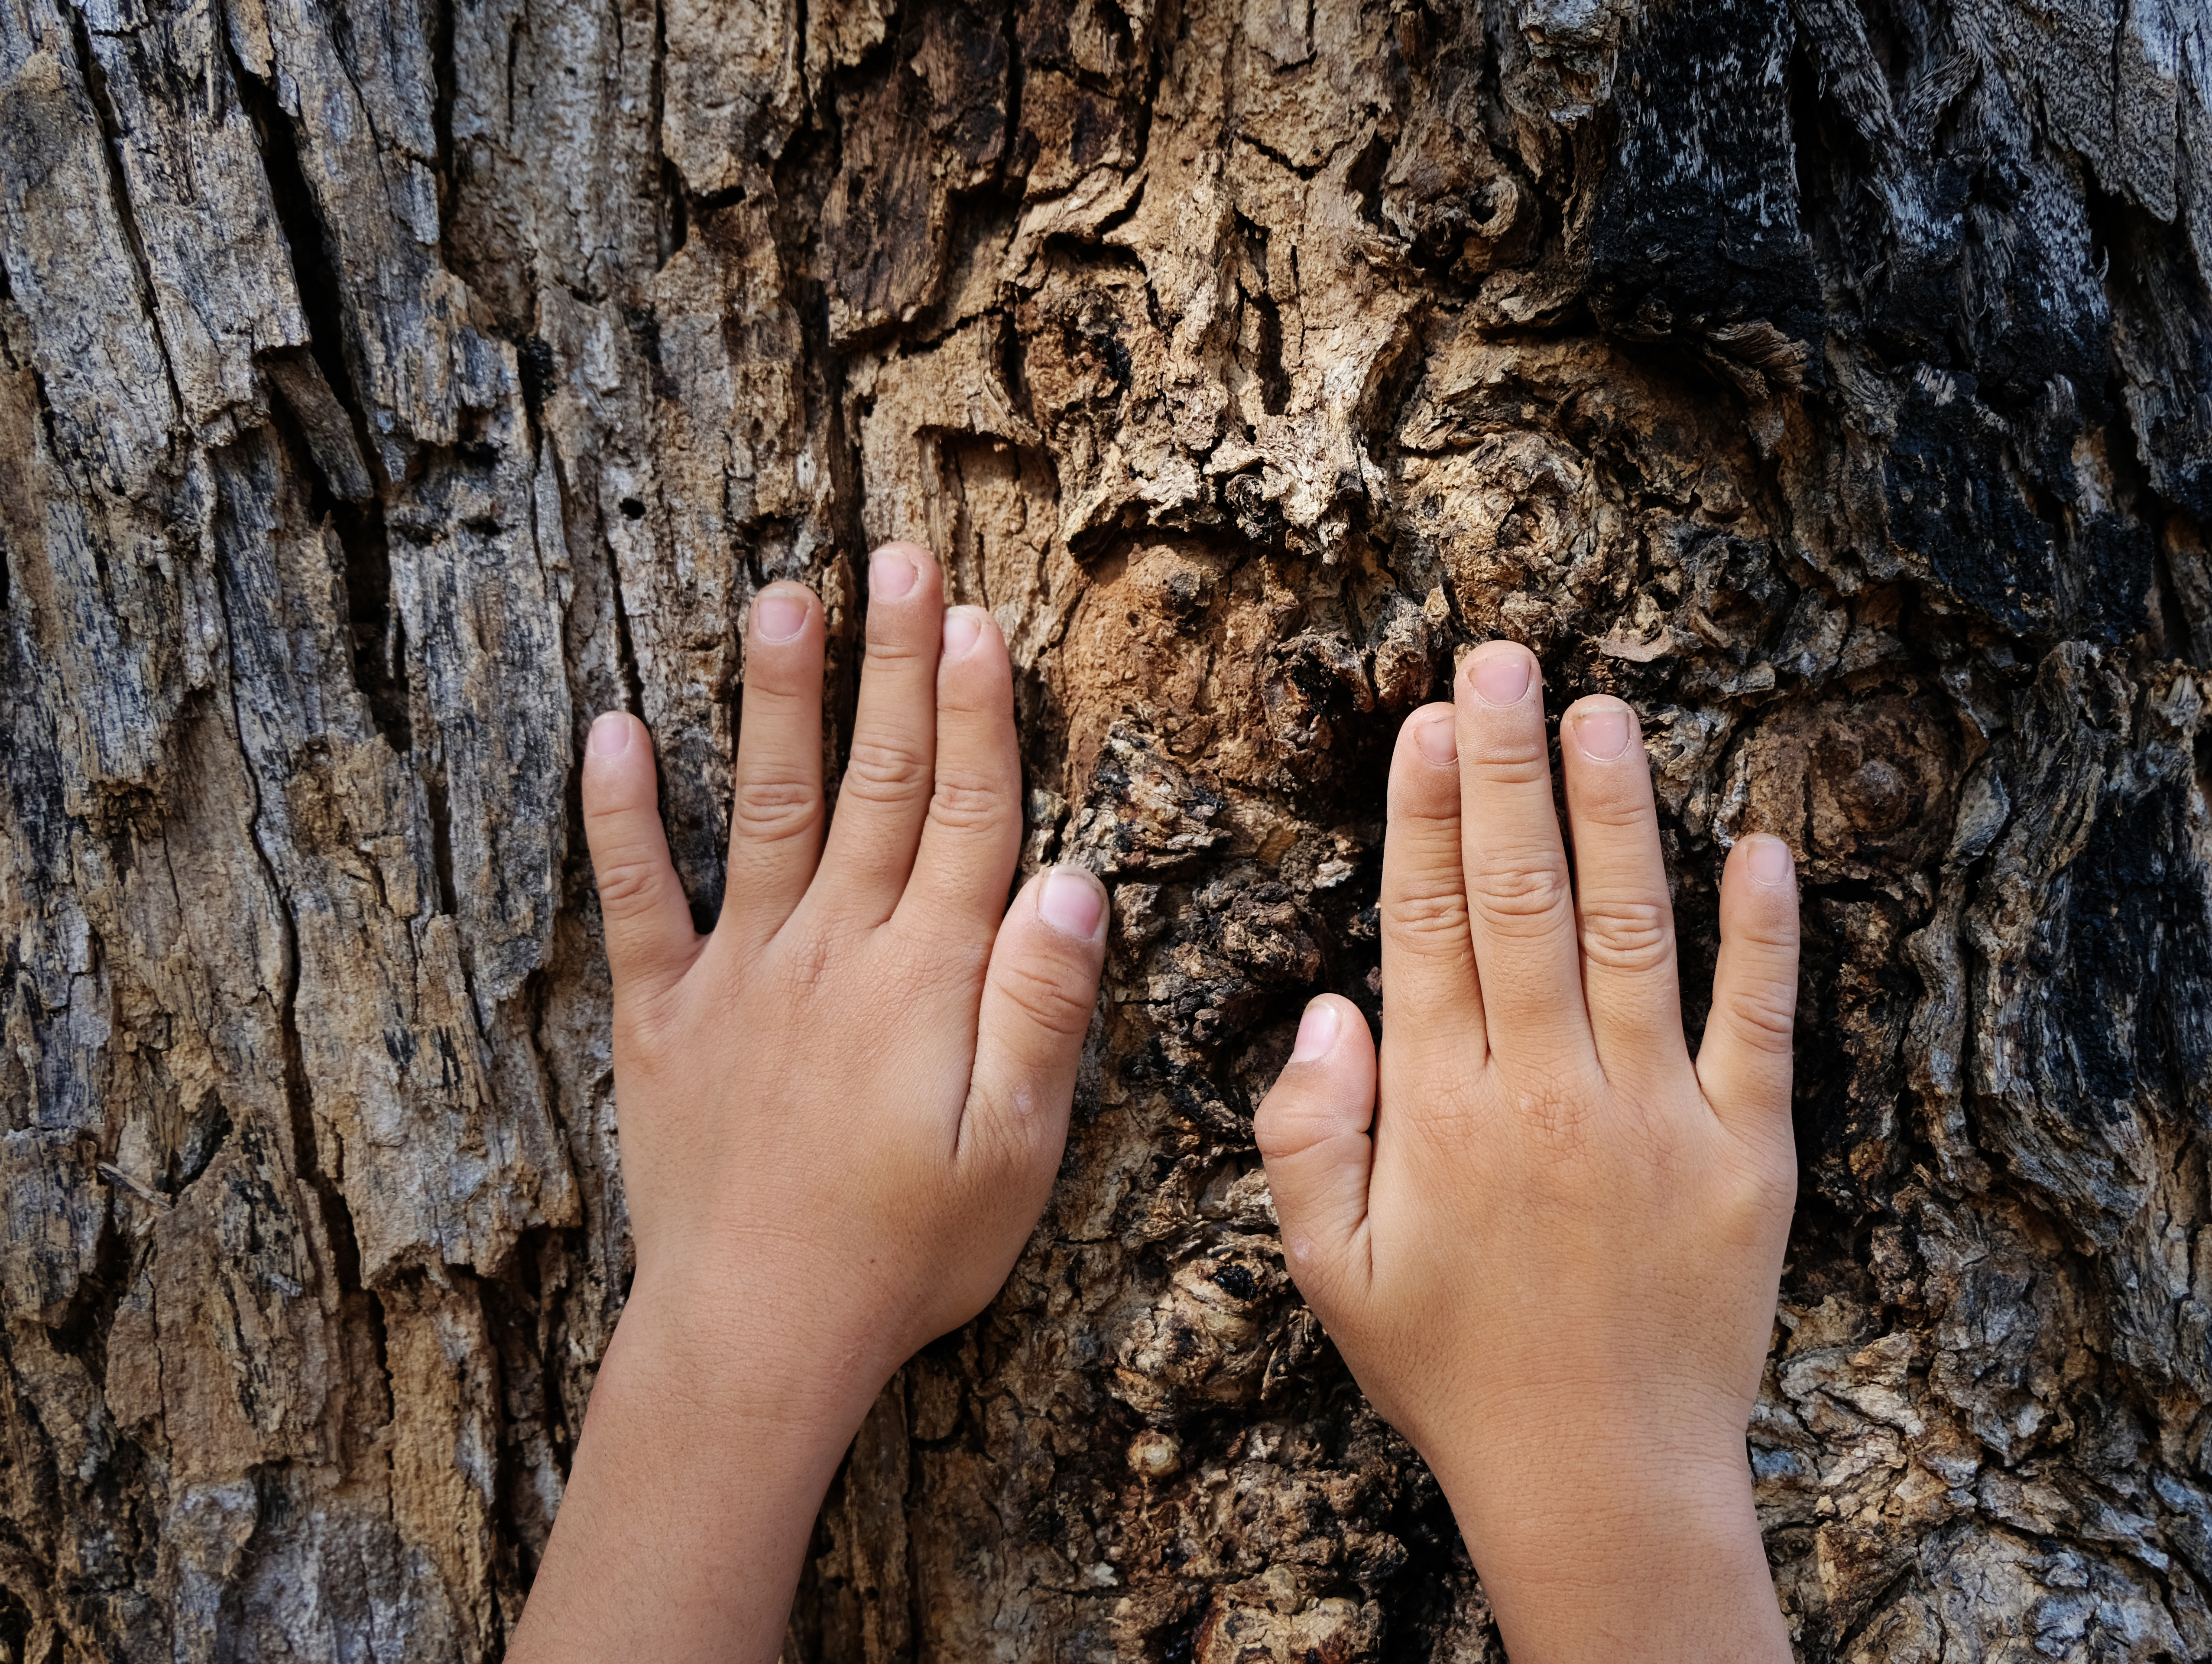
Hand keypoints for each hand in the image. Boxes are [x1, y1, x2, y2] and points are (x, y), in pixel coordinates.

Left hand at [511, 543, 1107, 1663]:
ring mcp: (741, 977)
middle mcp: (833, 951)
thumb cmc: (908, 1252)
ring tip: (783, 597)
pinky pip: (638, 901)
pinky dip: (621, 818)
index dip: (974, 712)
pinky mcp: (665, 1019)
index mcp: (925, 978)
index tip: (976, 618)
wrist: (759, 1334)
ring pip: (770, 810)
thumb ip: (1041, 1008)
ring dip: (779, 701)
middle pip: (877, 783)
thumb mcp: (1019, 1151)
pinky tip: (613, 734)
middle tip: (898, 558)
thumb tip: (1073, 879)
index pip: (964, 814)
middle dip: (894, 665)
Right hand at [1254, 641, 1798, 1661]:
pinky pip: (1758, 1025)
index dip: (1425, 813)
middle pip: (1521, 895)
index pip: (1429, 924)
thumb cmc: (1455, 1371)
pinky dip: (1764, 937)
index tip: (1429, 722)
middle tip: (1504, 660)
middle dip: (1508, 767)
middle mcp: (1549, 1091)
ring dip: (1617, 814)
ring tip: (1606, 711)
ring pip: (1633, 931)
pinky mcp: (1750, 1156)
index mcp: (1444, 1111)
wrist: (1600, 1479)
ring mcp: (1657, 1117)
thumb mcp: (1332, 1274)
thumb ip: (1309, 1136)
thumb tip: (1329, 1007)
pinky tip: (1761, 850)